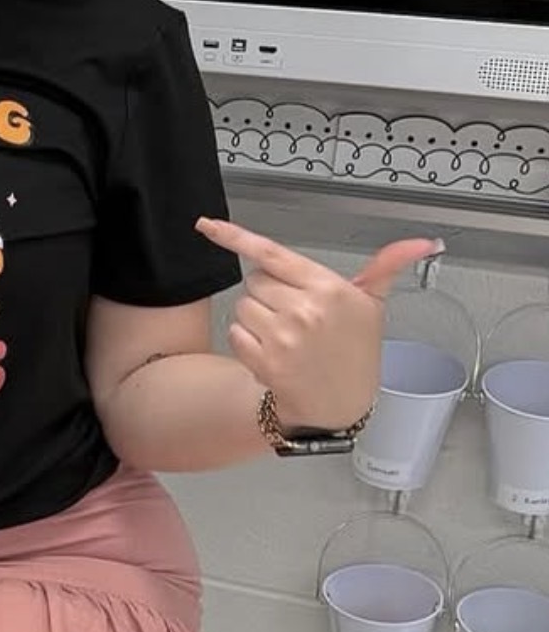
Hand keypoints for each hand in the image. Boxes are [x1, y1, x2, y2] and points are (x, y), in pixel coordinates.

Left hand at [195, 217, 441, 429]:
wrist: (340, 406)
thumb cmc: (354, 353)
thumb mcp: (372, 306)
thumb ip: (387, 268)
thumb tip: (424, 243)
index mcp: (329, 288)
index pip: (272, 254)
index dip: (234, 236)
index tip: (207, 226)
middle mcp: (305, 310)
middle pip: (255, 280)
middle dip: (269, 294)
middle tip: (295, 315)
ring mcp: (284, 337)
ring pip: (243, 306)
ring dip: (257, 319)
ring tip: (285, 336)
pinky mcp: (266, 361)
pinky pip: (237, 334)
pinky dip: (248, 343)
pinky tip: (273, 353)